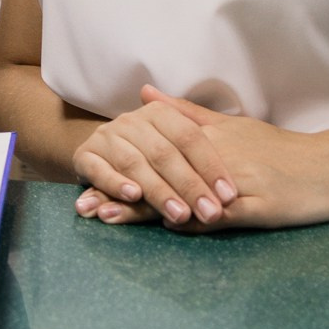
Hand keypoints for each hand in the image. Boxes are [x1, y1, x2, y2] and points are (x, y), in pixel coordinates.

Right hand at [70, 85, 237, 228]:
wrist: (103, 152)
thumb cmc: (152, 151)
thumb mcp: (179, 140)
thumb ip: (205, 138)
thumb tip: (243, 133)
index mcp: (159, 114)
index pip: (190, 138)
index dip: (210, 166)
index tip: (229, 196)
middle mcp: (131, 121)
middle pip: (165, 153)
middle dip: (189, 186)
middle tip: (209, 213)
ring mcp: (106, 138)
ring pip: (135, 164)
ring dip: (158, 191)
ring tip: (179, 214)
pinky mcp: (85, 156)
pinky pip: (100, 170)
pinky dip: (116, 183)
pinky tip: (133, 197)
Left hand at [74, 86, 328, 231]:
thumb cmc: (278, 149)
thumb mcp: (232, 125)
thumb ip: (186, 113)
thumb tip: (144, 95)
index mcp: (205, 138)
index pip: (153, 154)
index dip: (120, 168)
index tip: (87, 178)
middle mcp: (214, 157)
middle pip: (159, 175)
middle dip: (120, 191)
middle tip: (85, 205)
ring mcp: (235, 183)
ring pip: (182, 196)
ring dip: (144, 209)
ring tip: (109, 219)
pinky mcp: (256, 208)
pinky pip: (220, 215)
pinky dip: (194, 221)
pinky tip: (170, 226)